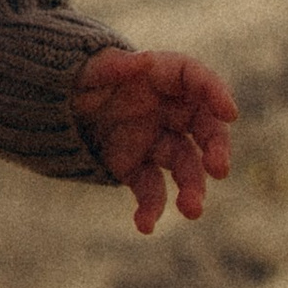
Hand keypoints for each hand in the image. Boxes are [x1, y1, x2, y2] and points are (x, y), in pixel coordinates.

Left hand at [70, 47, 238, 236]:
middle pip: (204, 127)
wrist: (58, 105)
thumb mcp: (88, 69)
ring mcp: (155, 141)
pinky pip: (151, 190)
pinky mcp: (137, 168)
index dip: (215, 92)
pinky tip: (145, 225)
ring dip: (192, 188)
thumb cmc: (81, 78)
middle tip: (219, 170)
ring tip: (192, 210)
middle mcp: (168, 111)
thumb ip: (112, 66)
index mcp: (160, 76)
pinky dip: (150, 209)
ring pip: (185, 166)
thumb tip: (138, 62)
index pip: (195, 78)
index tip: (229, 112)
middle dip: (216, 148)